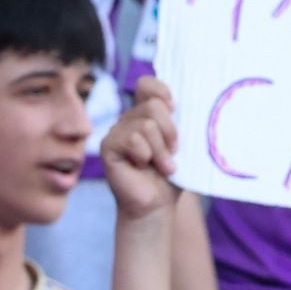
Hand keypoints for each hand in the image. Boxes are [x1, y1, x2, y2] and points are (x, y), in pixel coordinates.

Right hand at [102, 76, 177, 220]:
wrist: (156, 205)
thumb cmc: (171, 175)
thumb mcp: (181, 143)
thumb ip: (179, 120)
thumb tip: (180, 104)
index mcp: (146, 114)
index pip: (147, 84)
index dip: (161, 90)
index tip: (175, 109)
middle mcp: (129, 119)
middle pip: (154, 105)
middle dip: (170, 131)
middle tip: (173, 152)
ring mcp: (117, 132)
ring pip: (146, 124)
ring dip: (161, 149)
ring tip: (163, 165)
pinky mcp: (108, 146)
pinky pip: (133, 139)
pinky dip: (145, 155)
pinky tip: (143, 167)